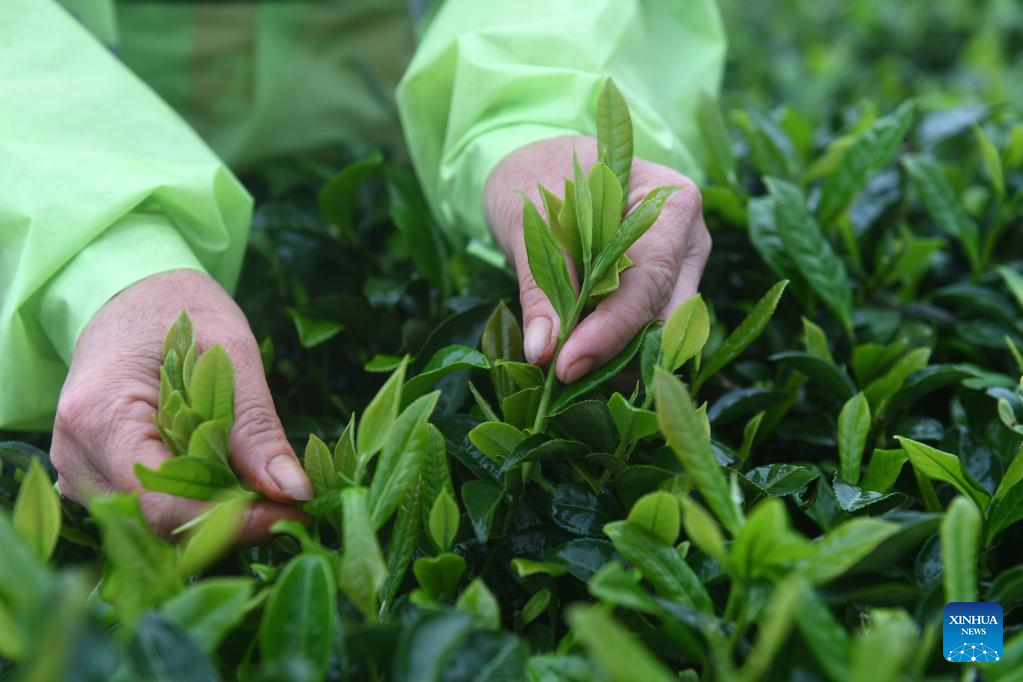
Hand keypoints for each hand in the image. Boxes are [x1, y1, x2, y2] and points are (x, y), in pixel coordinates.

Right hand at [51, 269, 310, 539]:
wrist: (130, 294)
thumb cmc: (177, 309)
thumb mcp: (230, 355)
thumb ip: (256, 428)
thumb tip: (293, 491)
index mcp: (100, 418)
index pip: (161, 502)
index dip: (230, 520)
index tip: (289, 513)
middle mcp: (77, 456)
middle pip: (157, 523)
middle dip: (230, 522)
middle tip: (291, 504)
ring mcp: (80, 471)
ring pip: (155, 524)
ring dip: (217, 518)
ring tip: (269, 494)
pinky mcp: (98, 477)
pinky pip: (149, 509)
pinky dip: (198, 505)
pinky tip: (237, 487)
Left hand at [484, 135, 710, 382]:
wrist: (542, 167)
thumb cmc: (540, 177)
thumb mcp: (531, 222)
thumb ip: (541, 286)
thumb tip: (542, 350)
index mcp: (669, 202)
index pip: (650, 279)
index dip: (611, 329)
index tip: (567, 364)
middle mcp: (690, 238)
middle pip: (667, 315)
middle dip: (618, 354)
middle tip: (560, 376)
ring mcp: (683, 268)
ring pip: (663, 334)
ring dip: (617, 361)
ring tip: (560, 369)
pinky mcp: (665, 293)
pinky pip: (649, 335)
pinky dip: (616, 355)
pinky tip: (577, 361)